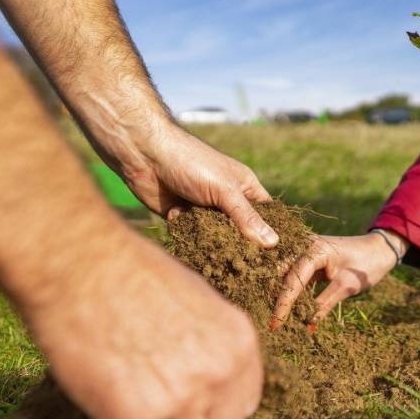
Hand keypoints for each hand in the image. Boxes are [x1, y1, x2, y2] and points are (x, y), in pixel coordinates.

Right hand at [22, 233, 263, 418]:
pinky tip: (99, 401)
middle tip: (160, 413)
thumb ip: (212, 345)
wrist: (81, 264)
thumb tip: (210, 383)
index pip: (244, 405)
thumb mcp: (198, 301)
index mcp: (239, 344)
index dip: (216, 409)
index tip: (193, 405)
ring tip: (127, 403)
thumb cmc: (131, 272)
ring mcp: (180, 401)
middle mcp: (219, 375)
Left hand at [120, 122, 278, 247]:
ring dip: (211, 241)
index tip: (275, 258)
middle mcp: (227, 200)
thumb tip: (273, 243)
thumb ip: (246, 218)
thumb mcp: (224, 190)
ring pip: (217, 237)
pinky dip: (189, 236)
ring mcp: (205, 210)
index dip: (271, 234)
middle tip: (243, 262)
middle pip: (241, 231)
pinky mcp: (184, 219)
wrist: (144, 155)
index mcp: (244, 188)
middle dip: (239, 244)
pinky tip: (181, 223)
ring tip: (210, 244)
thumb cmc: (191, 163)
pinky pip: (194, 237)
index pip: (266, 215)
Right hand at [270, 231, 405, 328]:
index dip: (284, 303)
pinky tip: (285, 307)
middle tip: (270, 323)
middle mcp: (304, 245)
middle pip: (281, 273)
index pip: (293, 279)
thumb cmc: (367, 264)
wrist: (380, 248)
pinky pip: (292, 274)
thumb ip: (325, 303)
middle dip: (274, 297)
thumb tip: (306, 325)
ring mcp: (304, 249)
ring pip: (283, 274)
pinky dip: (289, 290)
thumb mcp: (348, 285)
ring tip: (274, 317)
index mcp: (315, 249)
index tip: (275, 324)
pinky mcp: (307, 258)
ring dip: (279, 294)